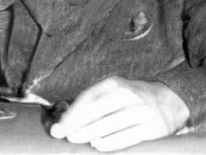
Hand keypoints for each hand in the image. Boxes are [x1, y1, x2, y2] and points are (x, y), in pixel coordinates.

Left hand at [49, 76, 189, 151]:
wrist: (168, 101)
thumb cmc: (130, 99)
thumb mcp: (113, 92)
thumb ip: (93, 102)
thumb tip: (65, 117)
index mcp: (114, 84)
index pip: (89, 97)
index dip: (72, 111)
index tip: (59, 124)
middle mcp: (128, 94)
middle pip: (98, 108)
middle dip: (77, 122)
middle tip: (62, 134)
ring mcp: (142, 110)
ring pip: (111, 122)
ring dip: (90, 132)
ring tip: (75, 138)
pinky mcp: (153, 127)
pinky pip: (128, 136)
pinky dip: (111, 141)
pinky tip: (97, 145)